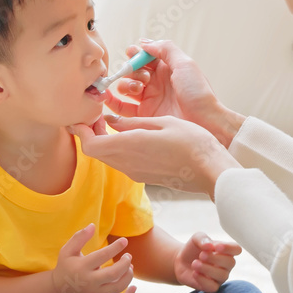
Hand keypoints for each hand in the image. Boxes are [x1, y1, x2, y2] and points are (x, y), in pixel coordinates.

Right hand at [52, 223, 136, 292]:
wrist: (59, 291)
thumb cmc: (66, 266)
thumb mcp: (67, 250)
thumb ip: (79, 237)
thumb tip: (92, 225)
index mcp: (82, 267)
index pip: (102, 256)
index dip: (115, 247)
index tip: (124, 241)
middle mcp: (89, 282)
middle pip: (113, 274)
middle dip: (125, 263)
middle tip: (128, 256)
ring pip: (118, 287)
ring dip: (128, 276)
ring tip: (129, 266)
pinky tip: (134, 288)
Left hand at [69, 115, 239, 197]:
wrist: (211, 171)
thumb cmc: (192, 142)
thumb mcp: (162, 123)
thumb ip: (133, 124)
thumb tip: (110, 121)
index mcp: (130, 146)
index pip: (90, 145)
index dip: (82, 132)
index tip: (83, 117)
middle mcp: (128, 163)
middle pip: (96, 152)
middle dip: (90, 134)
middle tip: (96, 116)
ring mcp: (136, 173)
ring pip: (107, 158)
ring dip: (103, 142)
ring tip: (111, 123)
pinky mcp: (144, 176)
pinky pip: (121, 162)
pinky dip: (116, 148)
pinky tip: (128, 135)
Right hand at [104, 39, 245, 146]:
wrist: (205, 122)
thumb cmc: (198, 94)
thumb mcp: (185, 64)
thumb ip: (165, 49)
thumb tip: (144, 43)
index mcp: (166, 69)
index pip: (144, 57)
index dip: (136, 54)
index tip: (132, 53)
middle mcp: (156, 83)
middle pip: (132, 71)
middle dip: (131, 70)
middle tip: (142, 77)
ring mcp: (149, 99)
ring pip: (125, 87)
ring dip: (124, 84)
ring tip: (136, 90)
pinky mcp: (143, 116)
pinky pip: (122, 108)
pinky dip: (112, 102)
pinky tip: (108, 98)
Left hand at [174, 232, 242, 291]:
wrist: (181, 261)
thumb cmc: (193, 249)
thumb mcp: (196, 238)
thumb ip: (203, 238)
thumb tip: (210, 246)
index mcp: (226, 251)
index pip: (236, 249)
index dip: (229, 248)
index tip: (216, 246)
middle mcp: (226, 265)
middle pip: (230, 262)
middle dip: (215, 258)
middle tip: (201, 255)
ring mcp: (220, 277)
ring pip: (222, 275)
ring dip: (207, 269)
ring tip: (195, 263)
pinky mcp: (212, 287)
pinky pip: (213, 287)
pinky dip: (202, 280)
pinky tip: (195, 273)